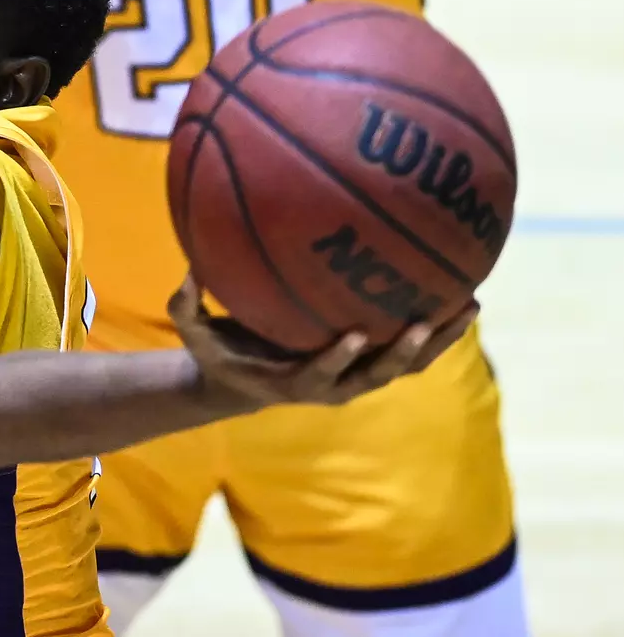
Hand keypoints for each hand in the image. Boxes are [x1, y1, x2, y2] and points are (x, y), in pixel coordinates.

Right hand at [169, 274, 477, 411]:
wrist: (248, 385)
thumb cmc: (222, 355)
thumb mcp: (195, 336)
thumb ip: (185, 307)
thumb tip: (186, 269)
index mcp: (295, 382)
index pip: (322, 374)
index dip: (338, 358)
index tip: (355, 333)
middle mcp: (336, 385)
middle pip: (380, 374)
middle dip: (404, 353)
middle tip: (423, 324)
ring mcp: (360, 378)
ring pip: (409, 364)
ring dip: (440, 339)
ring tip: (469, 304)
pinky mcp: (374, 364)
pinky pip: (414, 350)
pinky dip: (440, 327)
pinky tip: (465, 293)